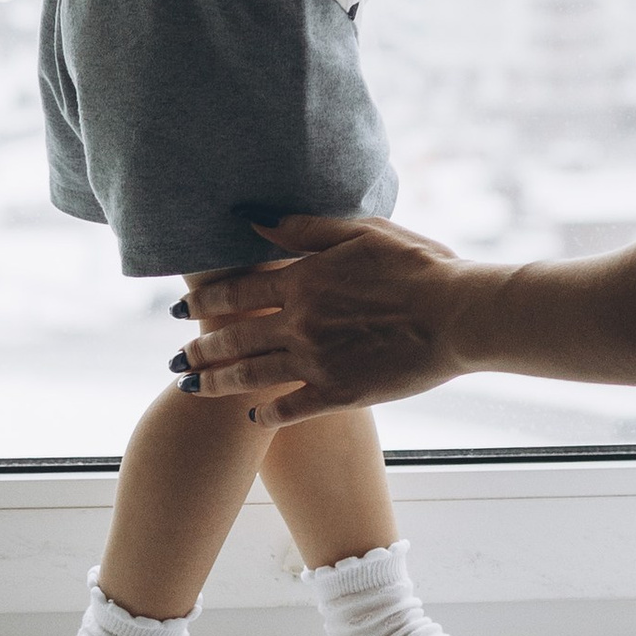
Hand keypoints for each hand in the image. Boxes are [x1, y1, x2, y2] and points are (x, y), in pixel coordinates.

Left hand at [180, 216, 499, 424]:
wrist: (460, 317)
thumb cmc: (420, 267)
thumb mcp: (363, 232)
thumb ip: (306, 228)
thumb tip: (254, 220)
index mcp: (304, 281)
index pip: (236, 291)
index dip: (202, 299)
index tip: (179, 307)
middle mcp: (300, 324)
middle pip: (233, 337)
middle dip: (199, 347)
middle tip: (175, 356)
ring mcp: (317, 362)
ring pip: (250, 374)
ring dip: (216, 381)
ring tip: (191, 385)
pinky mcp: (339, 395)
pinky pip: (289, 409)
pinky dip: (266, 413)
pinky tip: (252, 416)